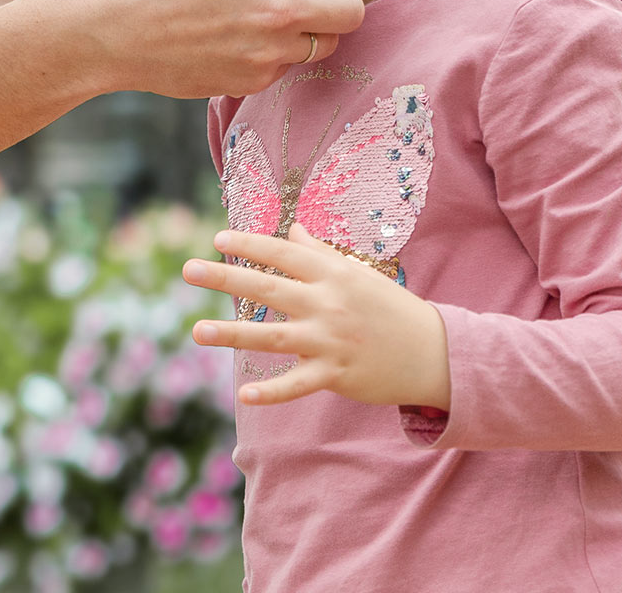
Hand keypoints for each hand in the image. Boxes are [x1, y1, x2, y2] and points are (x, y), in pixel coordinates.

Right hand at [94, 0, 365, 97]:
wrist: (112, 28)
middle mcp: (280, 6)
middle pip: (352, 9)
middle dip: (340, 0)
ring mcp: (270, 48)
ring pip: (325, 43)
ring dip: (312, 31)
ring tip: (278, 20)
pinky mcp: (255, 79)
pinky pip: (286, 66)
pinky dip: (275, 54)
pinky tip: (242, 41)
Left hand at [182, 224, 450, 408]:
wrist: (433, 351)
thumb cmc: (391, 307)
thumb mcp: (358, 273)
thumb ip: (321, 253)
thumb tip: (292, 229)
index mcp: (333, 274)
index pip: (283, 253)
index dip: (249, 244)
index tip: (217, 238)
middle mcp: (327, 303)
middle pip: (268, 287)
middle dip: (225, 277)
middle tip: (188, 269)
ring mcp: (330, 340)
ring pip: (271, 336)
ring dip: (231, 333)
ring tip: (196, 330)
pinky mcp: (336, 374)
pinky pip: (297, 384)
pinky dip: (271, 390)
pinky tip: (243, 392)